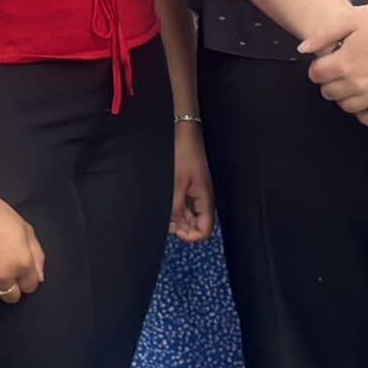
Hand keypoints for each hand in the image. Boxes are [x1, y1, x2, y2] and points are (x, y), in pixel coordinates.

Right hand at [0, 189, 45, 302]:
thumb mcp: (26, 230)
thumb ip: (37, 255)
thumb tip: (38, 278)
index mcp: (22, 263)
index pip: (30, 287)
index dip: (26, 278)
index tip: (20, 270)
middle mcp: (2, 275)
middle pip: (11, 297)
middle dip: (11, 285)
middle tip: (4, 268)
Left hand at [170, 123, 215, 242]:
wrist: (182, 131)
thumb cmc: (181, 153)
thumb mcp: (175, 185)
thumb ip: (175, 209)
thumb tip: (175, 229)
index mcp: (205, 199)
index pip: (205, 231)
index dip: (190, 236)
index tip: (174, 230)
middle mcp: (202, 198)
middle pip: (195, 225)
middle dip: (180, 226)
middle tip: (165, 216)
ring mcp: (195, 192)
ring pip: (187, 215)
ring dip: (175, 216)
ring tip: (162, 205)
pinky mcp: (188, 185)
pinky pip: (182, 204)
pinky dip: (173, 206)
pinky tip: (163, 199)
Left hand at [300, 0, 367, 126]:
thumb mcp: (350, 18)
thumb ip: (323, 35)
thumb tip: (302, 50)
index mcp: (344, 62)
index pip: (317, 75)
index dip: (317, 68)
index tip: (325, 63)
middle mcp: (358, 83)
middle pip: (330, 93)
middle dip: (328, 83)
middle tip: (337, 73)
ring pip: (348, 107)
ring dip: (344, 98)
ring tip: (350, 86)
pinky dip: (364, 114)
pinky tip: (364, 103)